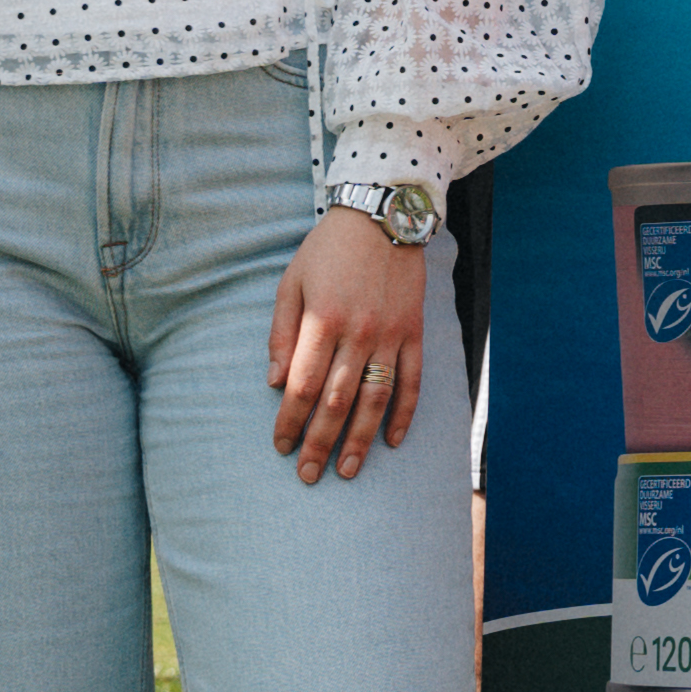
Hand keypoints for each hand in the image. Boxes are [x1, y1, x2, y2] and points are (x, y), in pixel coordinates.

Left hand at [268, 215, 431, 486]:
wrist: (383, 217)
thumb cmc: (328, 250)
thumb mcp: (291, 282)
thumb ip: (282, 333)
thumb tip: (276, 382)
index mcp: (322, 321)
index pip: (303, 385)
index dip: (290, 421)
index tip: (280, 446)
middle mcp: (358, 333)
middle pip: (336, 402)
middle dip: (319, 443)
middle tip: (308, 475)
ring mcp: (390, 336)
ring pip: (374, 400)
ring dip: (359, 440)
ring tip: (347, 471)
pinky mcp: (414, 334)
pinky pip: (412, 382)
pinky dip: (404, 414)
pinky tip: (393, 441)